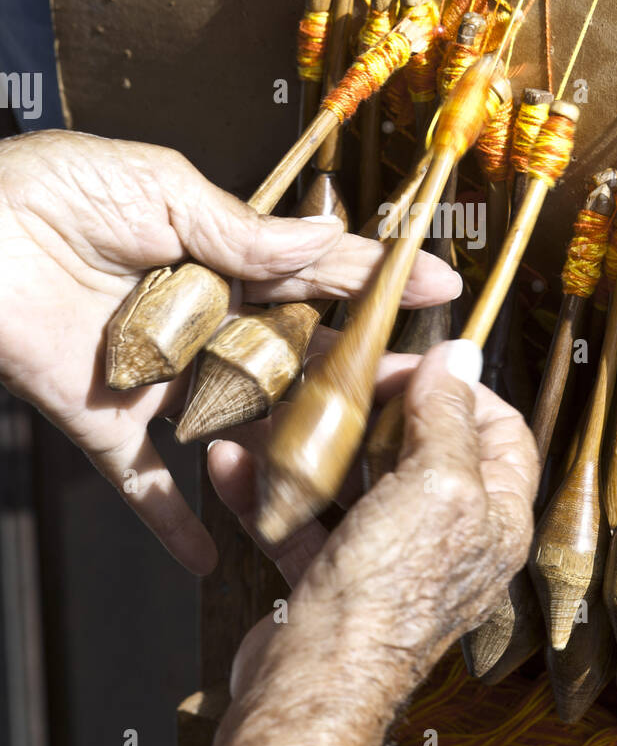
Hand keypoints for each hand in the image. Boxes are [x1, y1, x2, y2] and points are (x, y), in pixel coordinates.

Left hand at [0, 130, 460, 573]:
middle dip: (355, 376)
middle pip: (291, 360)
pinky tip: (209, 557)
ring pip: (240, 426)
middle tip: (418, 391)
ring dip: (290, 454)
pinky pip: (144, 482)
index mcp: (215, 257)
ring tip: (347, 478)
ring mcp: (159, 377)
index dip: (376, 279)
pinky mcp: (107, 421)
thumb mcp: (158, 188)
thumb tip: (322, 238)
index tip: (439, 283)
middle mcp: (199, 322)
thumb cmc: (48, 191)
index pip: (312, 273)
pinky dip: (173, 521)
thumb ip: (241, 229)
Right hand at [150, 341, 537, 745]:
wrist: (311, 687)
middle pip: (423, 448)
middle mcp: (450, 537)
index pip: (501, 430)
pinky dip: (269, 490)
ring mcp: (390, 558)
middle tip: (339, 384)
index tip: (410, 366)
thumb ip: (450, 416)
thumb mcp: (436, 484)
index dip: (459, 388)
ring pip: (357, 479)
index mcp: (495, 516)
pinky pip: (304, 518)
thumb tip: (465, 355)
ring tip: (277, 414)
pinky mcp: (334, 577)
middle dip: (377, 410)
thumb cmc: (387, 595)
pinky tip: (232, 465)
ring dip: (313, 445)